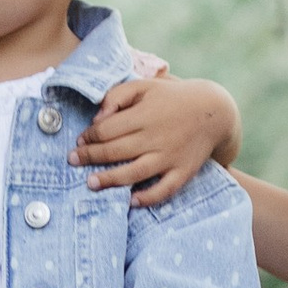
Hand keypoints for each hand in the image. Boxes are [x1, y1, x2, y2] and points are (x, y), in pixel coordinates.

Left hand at [74, 72, 240, 202]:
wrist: (214, 111)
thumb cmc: (172, 97)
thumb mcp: (145, 86)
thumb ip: (117, 96)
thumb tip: (97, 118)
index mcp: (144, 115)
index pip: (106, 129)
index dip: (89, 136)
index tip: (80, 140)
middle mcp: (156, 137)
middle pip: (114, 151)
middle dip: (89, 157)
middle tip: (73, 161)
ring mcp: (170, 157)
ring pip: (134, 173)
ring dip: (109, 180)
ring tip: (90, 184)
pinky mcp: (183, 171)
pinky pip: (164, 190)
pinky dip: (147, 198)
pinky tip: (131, 201)